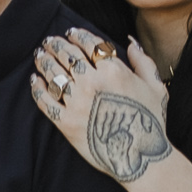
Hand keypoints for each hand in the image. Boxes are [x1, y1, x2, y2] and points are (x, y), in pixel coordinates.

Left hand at [28, 29, 175, 191]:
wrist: (139, 158)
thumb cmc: (151, 122)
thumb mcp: (155, 87)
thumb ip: (143, 61)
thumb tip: (129, 41)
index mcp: (114, 70)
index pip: (89, 43)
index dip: (77, 35)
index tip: (70, 33)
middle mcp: (92, 82)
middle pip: (67, 55)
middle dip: (56, 45)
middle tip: (49, 41)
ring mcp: (76, 103)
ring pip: (53, 74)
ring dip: (44, 61)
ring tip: (39, 55)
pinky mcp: (66, 123)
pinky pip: (45, 101)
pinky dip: (37, 88)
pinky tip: (35, 80)